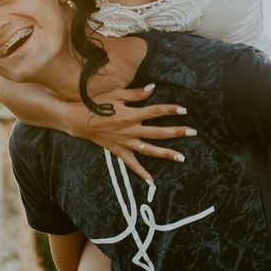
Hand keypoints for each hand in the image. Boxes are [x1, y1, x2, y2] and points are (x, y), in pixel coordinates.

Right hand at [71, 82, 193, 183]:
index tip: (185, 109)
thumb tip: (153, 88)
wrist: (77, 119)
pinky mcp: (118, 151)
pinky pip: (132, 164)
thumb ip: (136, 94)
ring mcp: (125, 142)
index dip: (171, 109)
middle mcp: (131, 129)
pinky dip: (142, 173)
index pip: (156, 111)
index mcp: (131, 114)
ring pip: (149, 149)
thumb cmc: (95, 103)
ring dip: (166, 154)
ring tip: (182, 158)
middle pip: (158, 132)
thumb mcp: (116, 94)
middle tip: (193, 132)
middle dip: (177, 131)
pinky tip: (153, 181)